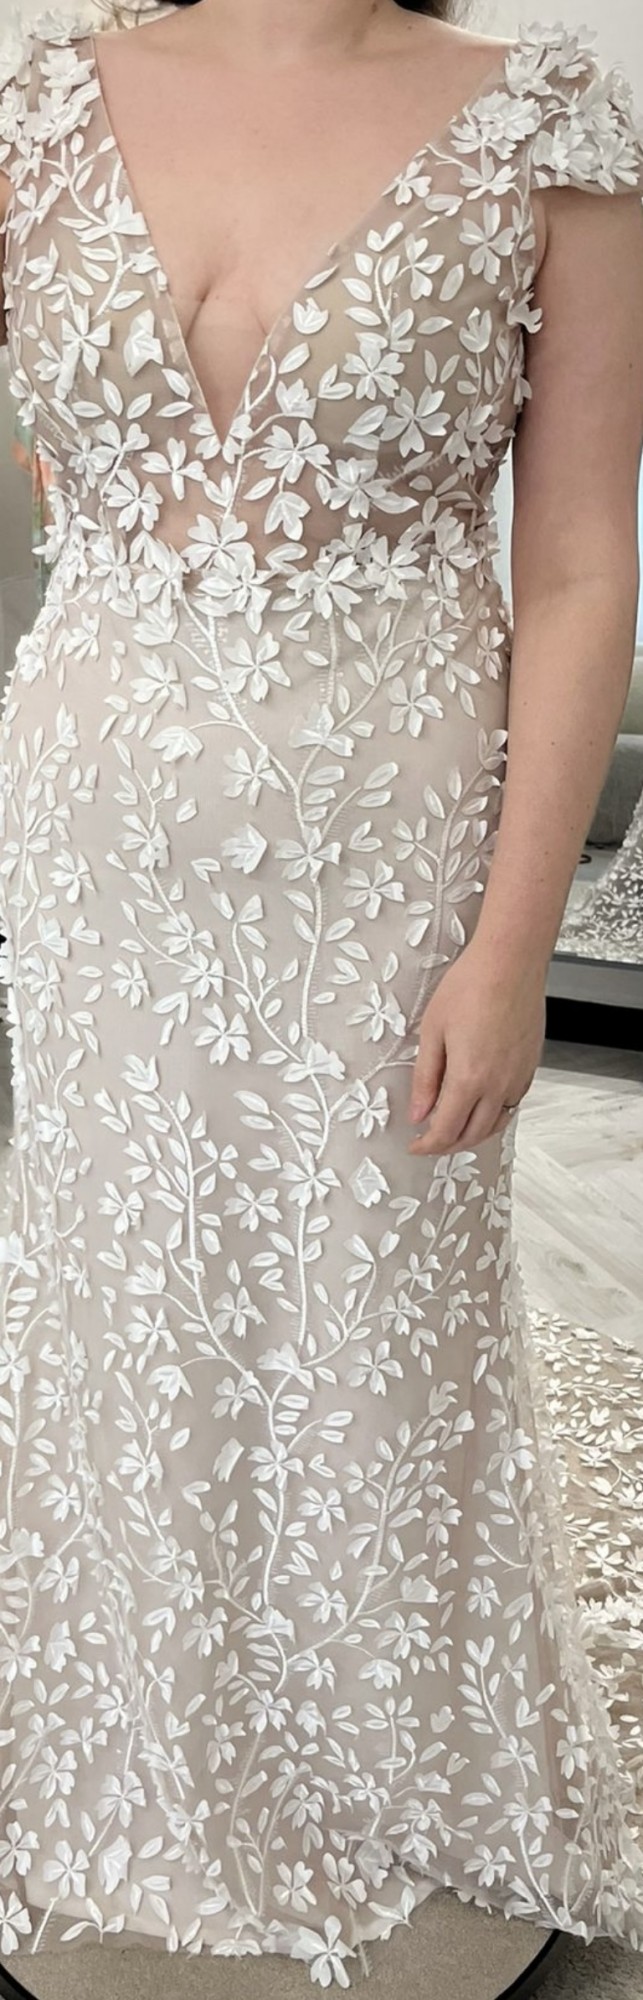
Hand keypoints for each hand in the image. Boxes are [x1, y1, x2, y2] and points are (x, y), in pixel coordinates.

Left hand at [407, 941, 546, 1156]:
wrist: (510, 962)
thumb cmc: (469, 986)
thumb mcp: (432, 1031)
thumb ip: (426, 1078)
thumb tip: (419, 1113)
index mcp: (469, 1079)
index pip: (446, 1130)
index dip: (428, 1145)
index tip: (415, 1145)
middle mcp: (498, 1085)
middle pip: (473, 1135)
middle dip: (448, 1145)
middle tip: (430, 1141)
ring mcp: (518, 1077)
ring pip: (496, 1124)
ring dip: (473, 1134)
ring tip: (454, 1129)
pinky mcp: (530, 1066)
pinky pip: (512, 1104)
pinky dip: (494, 1116)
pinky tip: (481, 1106)